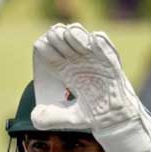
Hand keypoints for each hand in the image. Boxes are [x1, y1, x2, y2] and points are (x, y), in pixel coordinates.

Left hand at [31, 23, 150, 151]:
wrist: (116, 120)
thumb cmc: (93, 115)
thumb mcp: (70, 118)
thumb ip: (52, 118)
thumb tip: (35, 116)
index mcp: (69, 73)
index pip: (54, 58)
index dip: (47, 50)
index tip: (40, 45)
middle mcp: (82, 65)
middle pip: (68, 46)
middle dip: (60, 38)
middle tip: (54, 33)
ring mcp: (98, 64)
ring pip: (86, 45)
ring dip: (78, 37)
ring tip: (70, 31)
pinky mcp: (113, 67)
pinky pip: (108, 53)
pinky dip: (103, 45)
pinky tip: (96, 38)